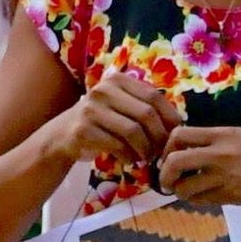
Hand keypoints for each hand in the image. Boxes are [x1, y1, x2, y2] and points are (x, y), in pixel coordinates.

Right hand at [56, 77, 175, 174]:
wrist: (62, 136)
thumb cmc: (101, 122)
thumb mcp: (121, 106)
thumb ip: (145, 107)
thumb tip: (179, 125)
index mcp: (117, 80)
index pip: (154, 97)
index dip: (170, 117)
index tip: (175, 134)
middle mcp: (103, 90)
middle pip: (146, 114)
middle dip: (159, 136)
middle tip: (162, 151)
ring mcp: (91, 109)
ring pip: (133, 131)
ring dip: (146, 149)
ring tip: (147, 157)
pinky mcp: (83, 130)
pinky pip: (117, 145)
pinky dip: (129, 156)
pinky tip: (129, 161)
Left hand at [155, 125, 240, 206]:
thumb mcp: (240, 135)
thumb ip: (214, 142)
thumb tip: (186, 154)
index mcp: (222, 134)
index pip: (179, 135)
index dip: (167, 147)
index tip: (170, 156)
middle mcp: (220, 154)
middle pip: (174, 162)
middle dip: (164, 174)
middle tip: (166, 181)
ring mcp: (226, 176)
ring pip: (185, 188)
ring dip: (180, 191)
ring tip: (186, 191)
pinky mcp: (232, 195)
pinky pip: (203, 200)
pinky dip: (198, 199)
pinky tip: (205, 196)